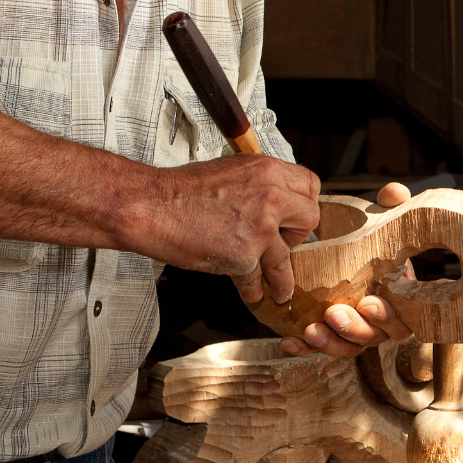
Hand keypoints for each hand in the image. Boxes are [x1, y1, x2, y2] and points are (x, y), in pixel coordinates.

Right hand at [155, 154, 319, 306]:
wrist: (152, 206)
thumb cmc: (181, 189)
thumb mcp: (230, 171)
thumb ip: (258, 184)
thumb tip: (273, 201)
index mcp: (267, 169)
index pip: (309, 185)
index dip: (302, 203)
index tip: (295, 216)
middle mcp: (271, 195)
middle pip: (309, 218)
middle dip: (298, 235)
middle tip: (283, 244)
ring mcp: (261, 227)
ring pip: (287, 258)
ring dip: (283, 278)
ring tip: (281, 290)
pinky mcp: (246, 255)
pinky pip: (259, 278)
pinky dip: (253, 289)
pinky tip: (251, 293)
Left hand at [280, 180, 413, 358]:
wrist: (341, 249)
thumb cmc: (367, 239)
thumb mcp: (379, 219)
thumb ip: (390, 206)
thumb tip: (394, 193)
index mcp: (397, 297)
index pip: (401, 319)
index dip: (388, 317)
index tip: (368, 303)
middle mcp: (377, 319)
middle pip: (373, 337)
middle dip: (355, 329)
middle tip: (333, 314)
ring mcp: (352, 329)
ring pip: (346, 347)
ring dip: (329, 342)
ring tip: (310, 329)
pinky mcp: (328, 332)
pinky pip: (318, 346)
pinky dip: (304, 347)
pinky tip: (289, 341)